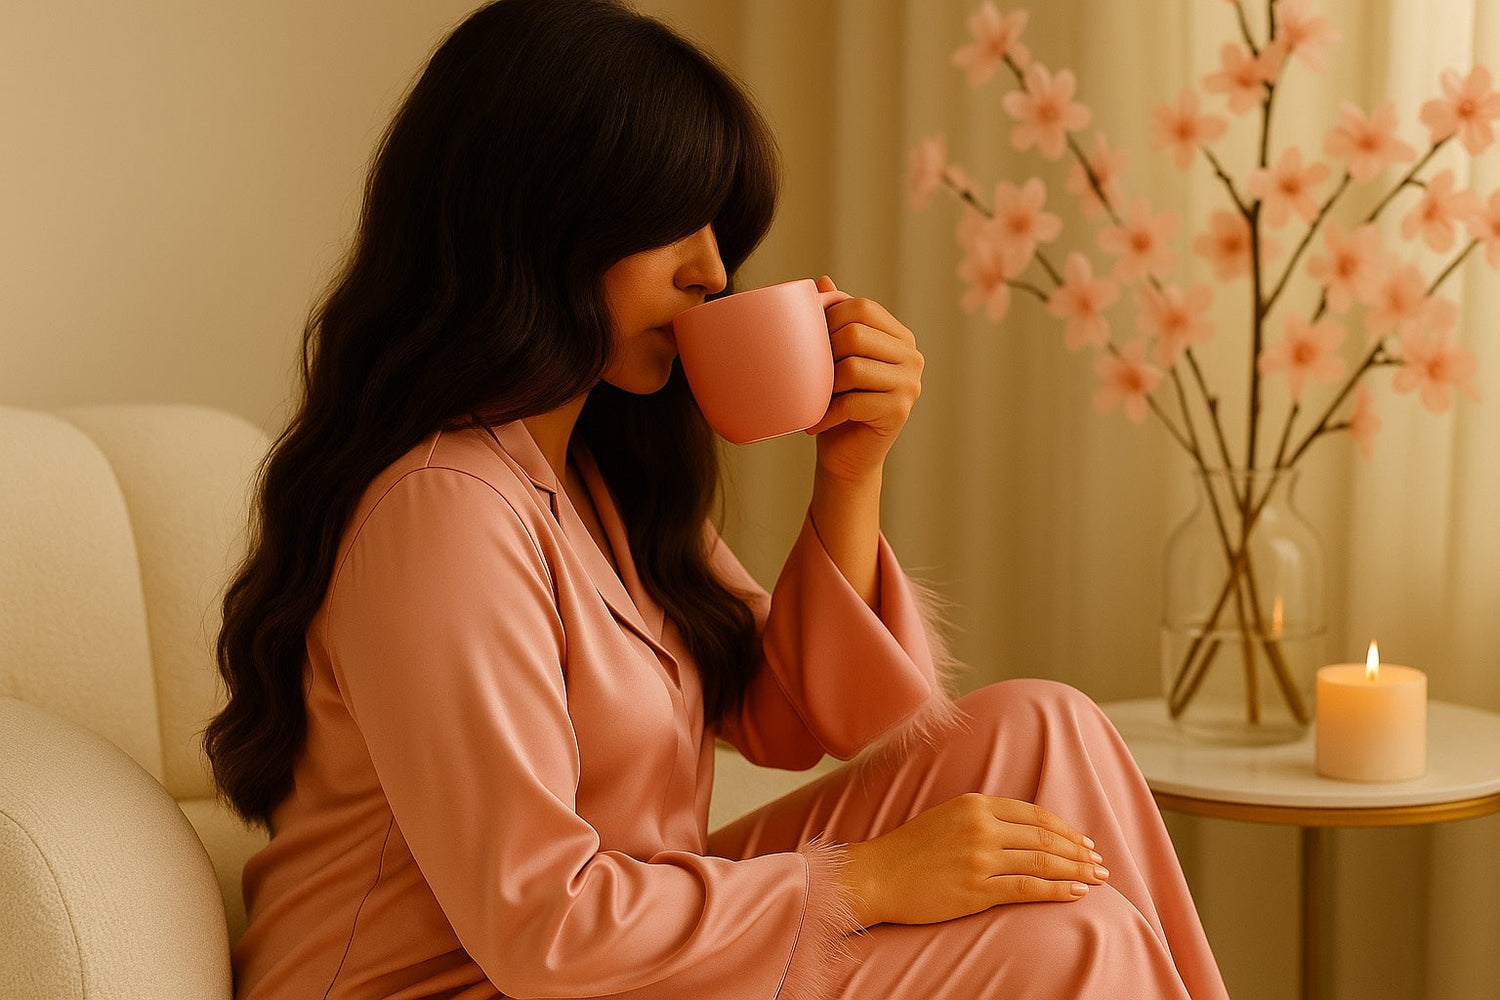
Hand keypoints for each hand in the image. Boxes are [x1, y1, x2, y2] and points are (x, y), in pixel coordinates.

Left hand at [805, 275, 923, 484]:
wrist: (847, 456)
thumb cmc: (837, 403)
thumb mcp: (833, 358)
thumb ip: (834, 320)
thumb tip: (821, 281)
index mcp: (899, 336)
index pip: (863, 307)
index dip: (829, 318)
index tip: (809, 341)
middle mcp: (912, 356)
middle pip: (856, 334)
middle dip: (823, 352)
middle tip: (808, 374)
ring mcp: (910, 384)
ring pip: (852, 368)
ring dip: (823, 385)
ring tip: (813, 397)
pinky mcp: (900, 411)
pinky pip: (852, 401)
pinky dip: (826, 413)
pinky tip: (814, 422)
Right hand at [840, 793, 1107, 926]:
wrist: (875, 876)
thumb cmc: (907, 850)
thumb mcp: (946, 817)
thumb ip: (982, 817)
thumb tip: (1023, 830)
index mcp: (974, 803)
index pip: (1034, 814)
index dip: (1064, 828)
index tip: (1083, 841)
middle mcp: (981, 826)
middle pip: (1045, 837)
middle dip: (1078, 850)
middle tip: (1100, 862)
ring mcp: (980, 858)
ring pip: (1043, 862)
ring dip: (1076, 870)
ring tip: (1098, 879)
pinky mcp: (977, 889)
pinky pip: (1028, 888)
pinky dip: (1057, 890)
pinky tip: (1076, 894)